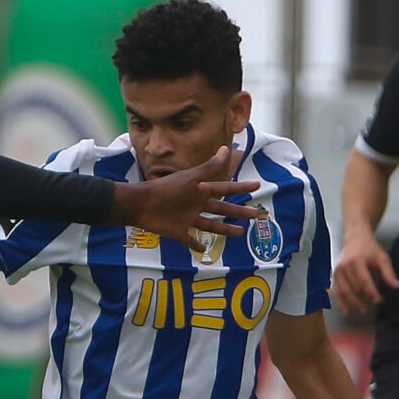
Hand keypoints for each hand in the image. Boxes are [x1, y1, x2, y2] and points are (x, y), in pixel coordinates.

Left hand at [111, 146, 261, 243]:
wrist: (141, 203)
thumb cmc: (166, 189)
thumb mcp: (191, 178)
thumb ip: (209, 167)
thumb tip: (226, 148)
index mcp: (200, 191)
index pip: (225, 188)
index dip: (241, 187)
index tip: (256, 186)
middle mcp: (196, 204)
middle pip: (222, 208)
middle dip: (238, 211)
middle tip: (256, 214)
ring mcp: (188, 218)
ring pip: (210, 225)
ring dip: (225, 228)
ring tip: (240, 232)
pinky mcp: (178, 231)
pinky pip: (189, 240)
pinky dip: (195, 245)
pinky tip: (203, 250)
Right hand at [332, 233, 398, 313]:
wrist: (355, 238)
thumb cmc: (369, 248)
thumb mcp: (382, 258)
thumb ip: (389, 273)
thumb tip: (397, 286)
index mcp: (356, 260)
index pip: (364, 281)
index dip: (372, 293)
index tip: (379, 300)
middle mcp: (344, 266)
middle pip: (354, 288)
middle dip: (364, 298)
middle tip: (374, 304)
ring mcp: (338, 271)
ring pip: (345, 292)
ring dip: (353, 303)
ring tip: (362, 310)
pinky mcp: (334, 275)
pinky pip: (336, 291)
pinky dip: (341, 302)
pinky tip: (346, 311)